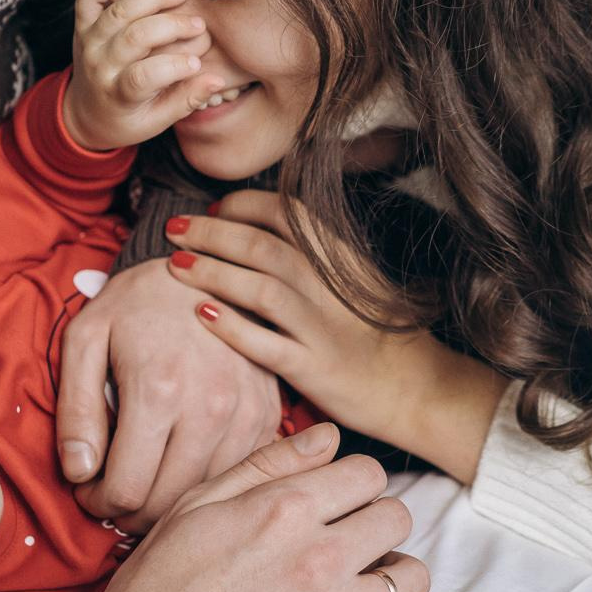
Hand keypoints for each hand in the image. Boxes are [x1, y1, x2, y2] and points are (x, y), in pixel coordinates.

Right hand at [11, 423, 426, 591]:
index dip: (352, 480)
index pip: (369, 473)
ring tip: (351, 572)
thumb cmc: (160, 579)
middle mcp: (319, 558)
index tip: (334, 496)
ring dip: (386, 568)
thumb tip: (329, 436)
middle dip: (374, 518)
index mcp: (285, 509)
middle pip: (397, 518)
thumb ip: (271, 463)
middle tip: (343, 531)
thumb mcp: (201, 502)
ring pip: (410, 576)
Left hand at [56, 257, 282, 531]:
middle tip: (112, 494)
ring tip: (146, 481)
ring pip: (206, 496)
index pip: (126, 490)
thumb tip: (79, 474)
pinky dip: (208, 483)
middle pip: (166, 504)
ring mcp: (247, 413)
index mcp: (158, 391)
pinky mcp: (269, 414)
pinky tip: (183, 467)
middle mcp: (211, 408)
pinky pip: (239, 475)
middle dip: (129, 512)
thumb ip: (77, 411)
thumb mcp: (86, 340)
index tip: (88, 491)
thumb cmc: (135, 305)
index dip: (98, 503)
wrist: (202, 269)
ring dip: (170, 503)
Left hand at [64, 0, 225, 151]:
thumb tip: (217, 80)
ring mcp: (89, 42)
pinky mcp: (82, 25)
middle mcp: (100, 66)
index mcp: (118, 94)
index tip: (197, 63)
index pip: (142, 77)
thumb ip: (186, 100)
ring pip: (118, 11)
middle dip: (172, 26)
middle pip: (135, 36)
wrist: (85, 114)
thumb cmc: (128, 119)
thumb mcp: (157, 121)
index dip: (174, 67)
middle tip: (199, 25)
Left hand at [165, 190, 508, 482]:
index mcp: (338, 256)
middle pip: (259, 244)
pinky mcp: (314, 368)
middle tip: (174, 230)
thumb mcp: (352, 277)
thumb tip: (255, 226)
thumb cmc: (375, 331)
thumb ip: (311, 252)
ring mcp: (322, 327)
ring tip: (175, 267)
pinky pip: (266, 344)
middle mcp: (329, 285)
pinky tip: (202, 315)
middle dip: (210, 232)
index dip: (239, 205)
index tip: (212, 210)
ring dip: (212, 272)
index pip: (283, 211)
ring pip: (259, 288)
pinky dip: (231, 328)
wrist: (418, 386)